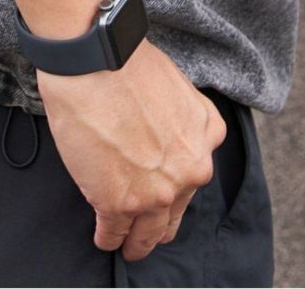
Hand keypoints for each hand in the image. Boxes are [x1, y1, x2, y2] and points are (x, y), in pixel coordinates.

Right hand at [36, 39, 225, 262]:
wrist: (96, 58)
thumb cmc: (128, 60)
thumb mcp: (177, 88)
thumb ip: (178, 121)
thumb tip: (157, 134)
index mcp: (207, 136)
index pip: (193, 173)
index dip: (174, 183)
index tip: (162, 189)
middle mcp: (190, 171)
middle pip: (176, 212)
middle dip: (161, 222)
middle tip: (148, 231)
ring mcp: (156, 192)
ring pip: (149, 233)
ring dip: (137, 242)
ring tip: (127, 246)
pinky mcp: (118, 203)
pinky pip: (114, 232)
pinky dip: (107, 237)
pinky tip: (103, 236)